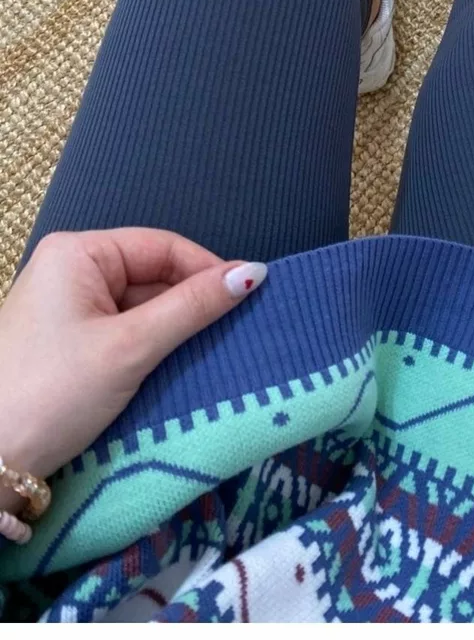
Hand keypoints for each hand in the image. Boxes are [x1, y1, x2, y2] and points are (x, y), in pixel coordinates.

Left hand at [0, 229, 266, 494]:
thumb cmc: (54, 393)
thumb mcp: (130, 348)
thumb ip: (193, 307)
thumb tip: (254, 271)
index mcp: (78, 253)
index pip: (162, 246)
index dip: (208, 269)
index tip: (250, 298)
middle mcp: (69, 271)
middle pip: (152, 274)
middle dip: (192, 302)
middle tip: (238, 330)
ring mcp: (66, 308)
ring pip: (141, 306)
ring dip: (175, 328)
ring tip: (216, 350)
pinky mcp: (67, 343)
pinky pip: (123, 331)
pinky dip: (152, 347)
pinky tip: (178, 366)